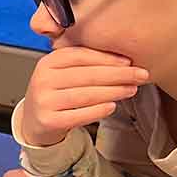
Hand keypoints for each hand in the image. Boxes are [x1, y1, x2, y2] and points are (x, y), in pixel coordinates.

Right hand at [21, 47, 148, 145]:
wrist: (35, 120)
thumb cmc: (56, 93)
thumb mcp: (62, 72)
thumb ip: (84, 63)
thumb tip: (122, 59)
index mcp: (47, 62)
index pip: (80, 55)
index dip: (107, 58)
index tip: (129, 61)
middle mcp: (42, 80)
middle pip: (87, 75)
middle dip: (118, 75)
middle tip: (140, 75)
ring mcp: (44, 101)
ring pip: (85, 95)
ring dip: (113, 91)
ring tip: (131, 90)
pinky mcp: (49, 121)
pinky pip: (79, 115)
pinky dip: (98, 110)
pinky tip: (112, 106)